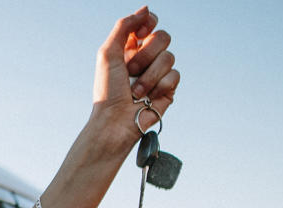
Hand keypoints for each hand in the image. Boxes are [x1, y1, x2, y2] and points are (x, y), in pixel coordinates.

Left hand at [93, 6, 179, 142]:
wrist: (115, 121)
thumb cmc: (107, 90)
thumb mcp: (108, 53)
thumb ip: (125, 26)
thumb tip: (146, 9)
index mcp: (130, 47)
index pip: (149, 23)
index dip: (148, 24)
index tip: (139, 34)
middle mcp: (146, 57)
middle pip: (163, 37)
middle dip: (146, 54)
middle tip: (130, 70)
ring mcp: (158, 73)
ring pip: (169, 57)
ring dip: (149, 75)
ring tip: (136, 91)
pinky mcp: (168, 88)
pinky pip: (174, 75)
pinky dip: (159, 87)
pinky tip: (148, 98)